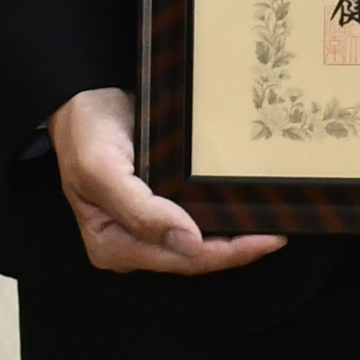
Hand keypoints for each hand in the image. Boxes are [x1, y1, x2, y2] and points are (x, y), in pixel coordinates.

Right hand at [46, 88, 285, 275]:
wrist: (81, 100)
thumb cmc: (85, 133)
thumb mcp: (102, 170)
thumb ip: (139, 211)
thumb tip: (188, 243)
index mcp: (113, 246)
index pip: (181, 260)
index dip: (226, 254)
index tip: (265, 240)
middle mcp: (131, 243)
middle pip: (194, 257)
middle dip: (237, 249)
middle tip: (279, 232)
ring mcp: (145, 227)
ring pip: (199, 243)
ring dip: (234, 236)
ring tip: (271, 223)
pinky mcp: (158, 207)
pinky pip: (196, 220)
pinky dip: (221, 217)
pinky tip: (244, 206)